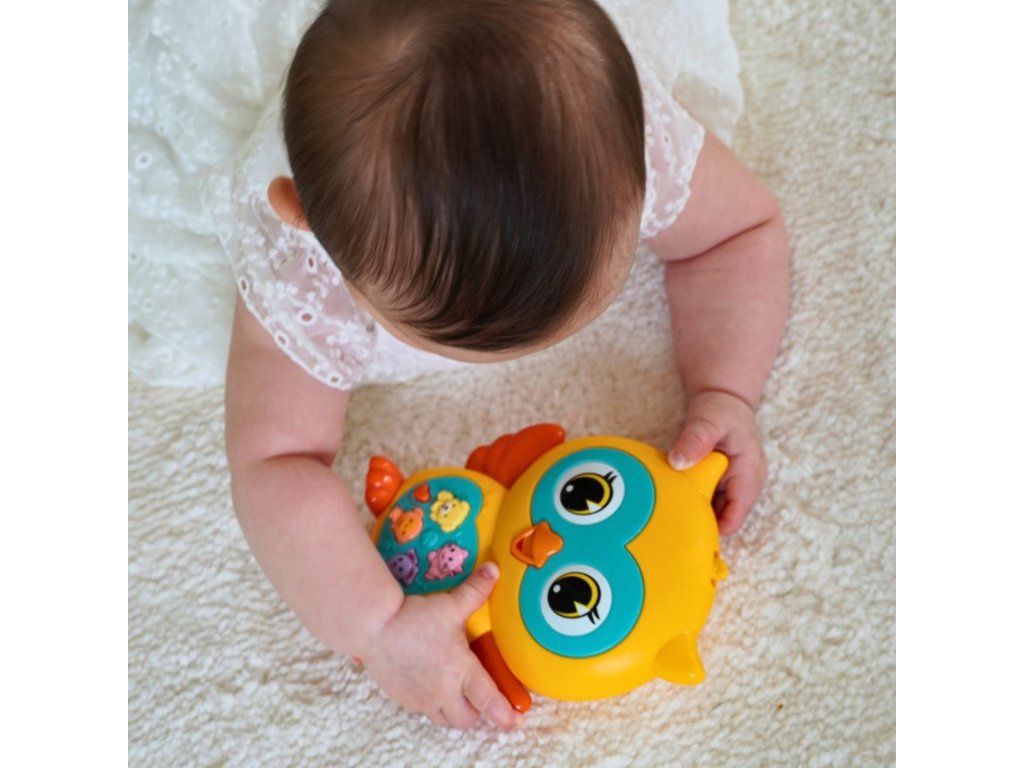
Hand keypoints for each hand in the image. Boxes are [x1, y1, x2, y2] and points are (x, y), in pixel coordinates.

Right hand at [360, 562, 521, 729]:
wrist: (375, 627)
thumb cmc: (415, 617)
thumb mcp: (450, 604)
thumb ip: (475, 590)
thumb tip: (494, 570)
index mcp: (460, 671)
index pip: (488, 700)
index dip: (504, 714)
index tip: (515, 721)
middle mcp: (443, 691)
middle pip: (468, 720)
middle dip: (480, 716)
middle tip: (484, 705)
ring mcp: (421, 699)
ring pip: (445, 720)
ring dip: (456, 714)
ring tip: (461, 702)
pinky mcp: (403, 698)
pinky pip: (424, 712)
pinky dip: (434, 707)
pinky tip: (433, 692)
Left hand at [668, 390, 766, 534]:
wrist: (724, 399)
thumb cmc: (721, 409)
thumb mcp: (707, 420)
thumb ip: (695, 440)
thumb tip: (678, 462)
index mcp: (749, 475)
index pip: (735, 517)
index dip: (712, 527)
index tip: (684, 528)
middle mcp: (746, 485)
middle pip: (723, 519)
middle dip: (699, 521)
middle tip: (670, 517)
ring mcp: (735, 485)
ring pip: (715, 512)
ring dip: (695, 510)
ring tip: (670, 506)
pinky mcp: (724, 483)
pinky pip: (708, 500)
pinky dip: (693, 499)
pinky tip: (675, 494)